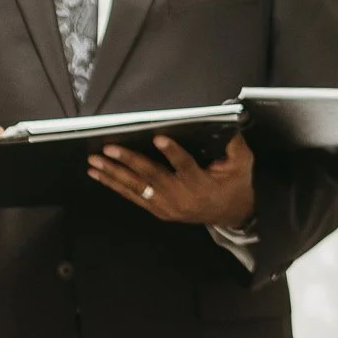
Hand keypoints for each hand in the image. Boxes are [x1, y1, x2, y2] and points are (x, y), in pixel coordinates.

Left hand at [88, 132, 255, 228]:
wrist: (231, 215)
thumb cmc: (235, 185)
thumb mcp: (242, 164)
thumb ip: (234, 145)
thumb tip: (226, 123)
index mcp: (201, 184)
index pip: (185, 166)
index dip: (172, 152)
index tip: (158, 137)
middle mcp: (180, 197)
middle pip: (152, 177)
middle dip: (128, 161)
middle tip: (108, 149)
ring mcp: (166, 206)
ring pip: (137, 188)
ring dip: (113, 174)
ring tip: (94, 162)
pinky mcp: (158, 210)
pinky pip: (133, 197)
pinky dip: (115, 185)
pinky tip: (99, 175)